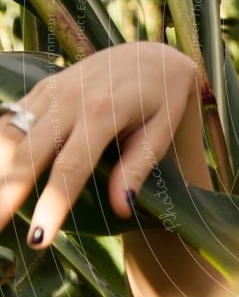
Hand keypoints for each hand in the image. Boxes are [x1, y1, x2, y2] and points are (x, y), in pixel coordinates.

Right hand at [0, 41, 199, 248]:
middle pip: (28, 153)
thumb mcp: (161, 131)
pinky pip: (10, 119)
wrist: (153, 57)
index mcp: (104, 111)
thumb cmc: (163, 98)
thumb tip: (121, 208)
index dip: (53, 204)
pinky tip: (0, 173)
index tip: (39, 239)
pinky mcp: (42, 88)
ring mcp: (52, 90)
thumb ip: (138, 167)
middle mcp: (71, 98)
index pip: (72, 167)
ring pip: (10, 134)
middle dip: (8, 193)